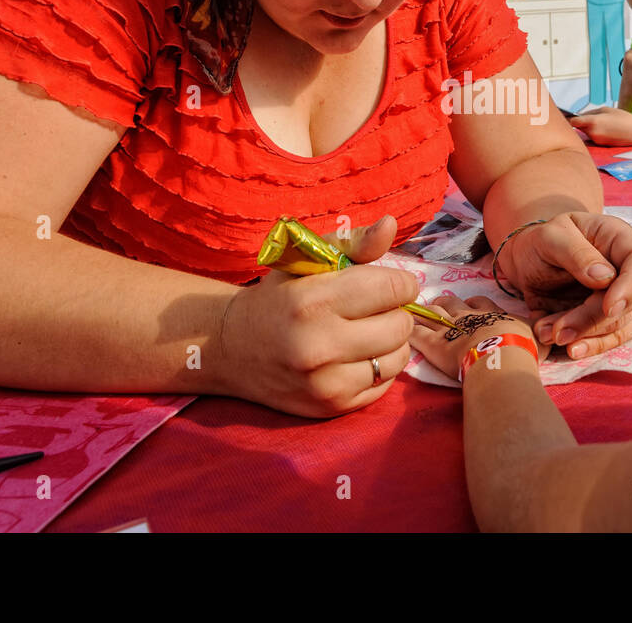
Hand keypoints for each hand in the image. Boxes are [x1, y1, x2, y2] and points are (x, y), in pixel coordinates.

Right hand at [218, 216, 417, 417]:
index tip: (386, 284)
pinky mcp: (331, 408)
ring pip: (398, 358)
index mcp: (315, 300)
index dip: (399, 283)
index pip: (394, 289)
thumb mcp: (308, 260)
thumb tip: (391, 224)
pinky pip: (385, 385)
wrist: (230, 347)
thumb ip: (354, 243)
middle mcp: (320, 345)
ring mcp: (326, 383)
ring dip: (390, 343)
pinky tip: (353, 357)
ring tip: (363, 333)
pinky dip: (378, 368)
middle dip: (394, 312)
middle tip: (372, 309)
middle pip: (402, 326)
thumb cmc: (277, 296)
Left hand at [409, 294, 549, 380]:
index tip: (468, 304)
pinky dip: (409, 328)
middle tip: (438, 305)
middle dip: (444, 304)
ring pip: (432, 314)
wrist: (503, 360)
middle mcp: (469, 316)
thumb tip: (552, 329)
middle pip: (452, 303)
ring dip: (424, 312)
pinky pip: (418, 334)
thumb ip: (543, 331)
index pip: (479, 302)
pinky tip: (401, 325)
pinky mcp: (435, 345)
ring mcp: (450, 329)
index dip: (472, 303)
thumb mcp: (541, 336)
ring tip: (414, 311)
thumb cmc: (524, 349)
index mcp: (492, 313)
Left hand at [495, 212, 631, 358]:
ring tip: (546, 333)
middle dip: (590, 321)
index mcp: (620, 241)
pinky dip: (585, 346)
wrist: (527, 258)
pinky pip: (606, 340)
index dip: (631, 287)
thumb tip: (605, 278)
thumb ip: (576, 253)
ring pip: (617, 327)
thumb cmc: (543, 239)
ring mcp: (618, 298)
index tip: (608, 307)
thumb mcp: (551, 237)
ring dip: (583, 336)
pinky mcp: (604, 320)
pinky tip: (560, 346)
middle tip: (558, 331)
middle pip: (626, 304)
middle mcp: (626, 272)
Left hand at [570, 107, 631, 145]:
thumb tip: (580, 116)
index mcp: (593, 121)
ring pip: (585, 132)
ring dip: (587, 128)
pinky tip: (603, 129)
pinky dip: (594, 133)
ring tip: (598, 123)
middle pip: (578, 128)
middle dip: (578, 123)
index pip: (573, 122)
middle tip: (579, 117)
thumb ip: (591, 113)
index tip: (565, 116)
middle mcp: (592, 133)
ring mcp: (596, 140)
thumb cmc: (622, 118)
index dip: (568, 119)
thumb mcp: (606, 110)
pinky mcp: (600, 145)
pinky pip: (592, 137)